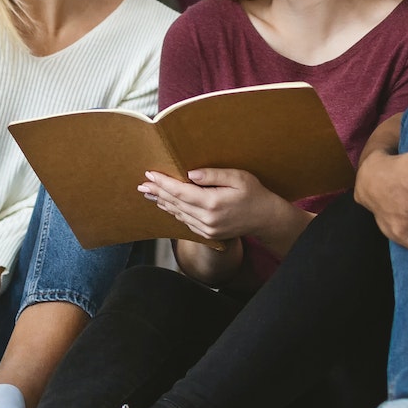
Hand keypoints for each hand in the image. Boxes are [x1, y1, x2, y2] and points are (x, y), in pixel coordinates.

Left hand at [140, 168, 297, 244]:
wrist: (266, 219)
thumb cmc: (254, 194)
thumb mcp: (238, 177)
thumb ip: (213, 174)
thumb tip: (189, 174)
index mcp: (213, 203)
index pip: (180, 191)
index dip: (163, 182)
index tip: (150, 174)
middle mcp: (207, 219)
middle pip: (175, 203)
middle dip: (157, 192)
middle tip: (142, 184)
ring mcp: (207, 229)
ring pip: (178, 214)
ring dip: (163, 202)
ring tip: (150, 193)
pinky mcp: (208, 233)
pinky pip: (185, 221)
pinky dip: (174, 211)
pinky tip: (167, 204)